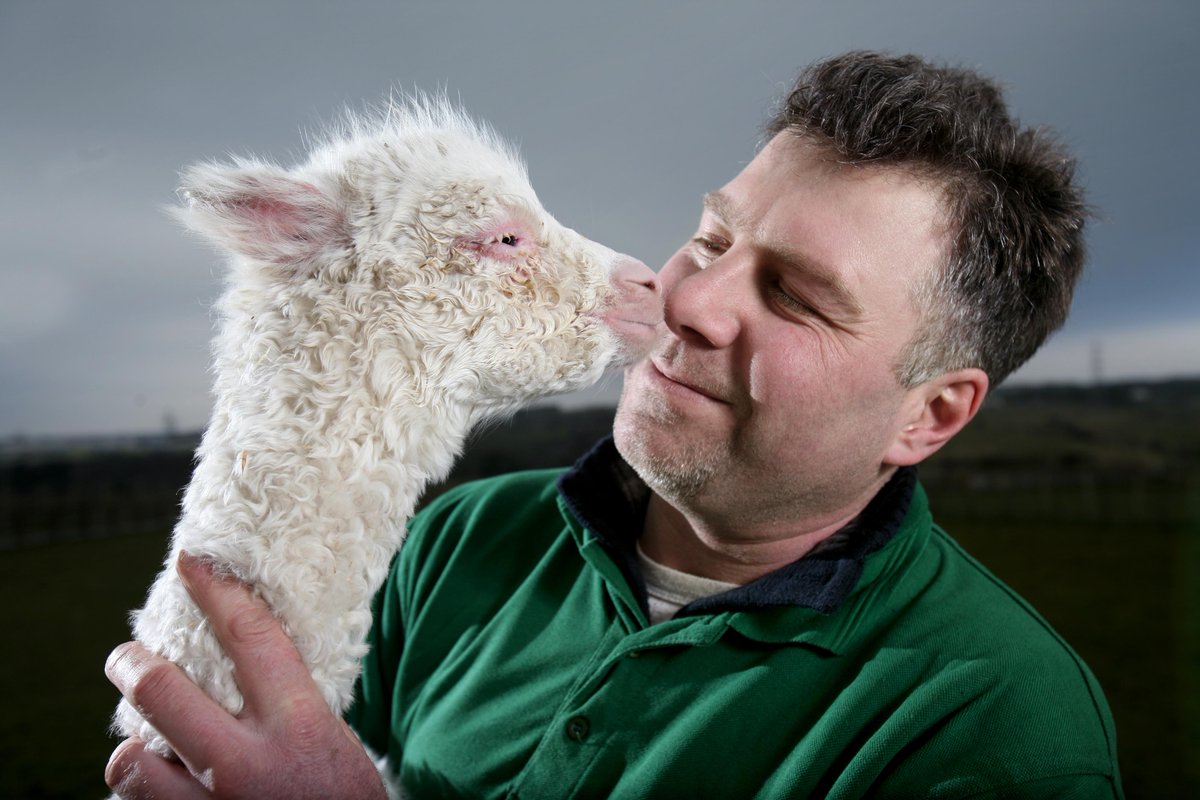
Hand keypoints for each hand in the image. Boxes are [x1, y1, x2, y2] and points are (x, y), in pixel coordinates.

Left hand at [105, 552, 386, 799]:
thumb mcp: (334, 742)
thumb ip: (291, 708)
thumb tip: (250, 662)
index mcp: (299, 725)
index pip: (250, 636)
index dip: (217, 590)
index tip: (191, 563)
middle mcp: (248, 764)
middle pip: (162, 692)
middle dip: (131, 664)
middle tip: (125, 656)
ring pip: (132, 763)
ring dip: (132, 750)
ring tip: (142, 745)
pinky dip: (147, 796)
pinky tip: (165, 789)